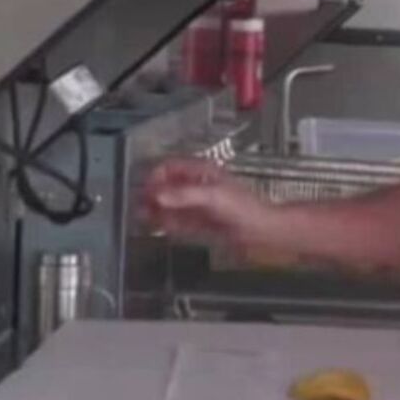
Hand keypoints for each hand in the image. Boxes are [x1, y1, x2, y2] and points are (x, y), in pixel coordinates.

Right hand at [142, 158, 271, 254]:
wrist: (262, 233)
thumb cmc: (245, 209)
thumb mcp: (213, 197)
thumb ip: (184, 196)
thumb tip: (157, 195)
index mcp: (203, 173)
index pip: (171, 166)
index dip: (156, 175)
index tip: (144, 188)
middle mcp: (199, 187)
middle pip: (168, 185)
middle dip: (152, 192)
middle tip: (136, 203)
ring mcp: (199, 206)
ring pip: (171, 204)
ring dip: (156, 208)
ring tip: (140, 215)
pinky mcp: (201, 224)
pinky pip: (178, 221)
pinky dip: (166, 222)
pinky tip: (156, 225)